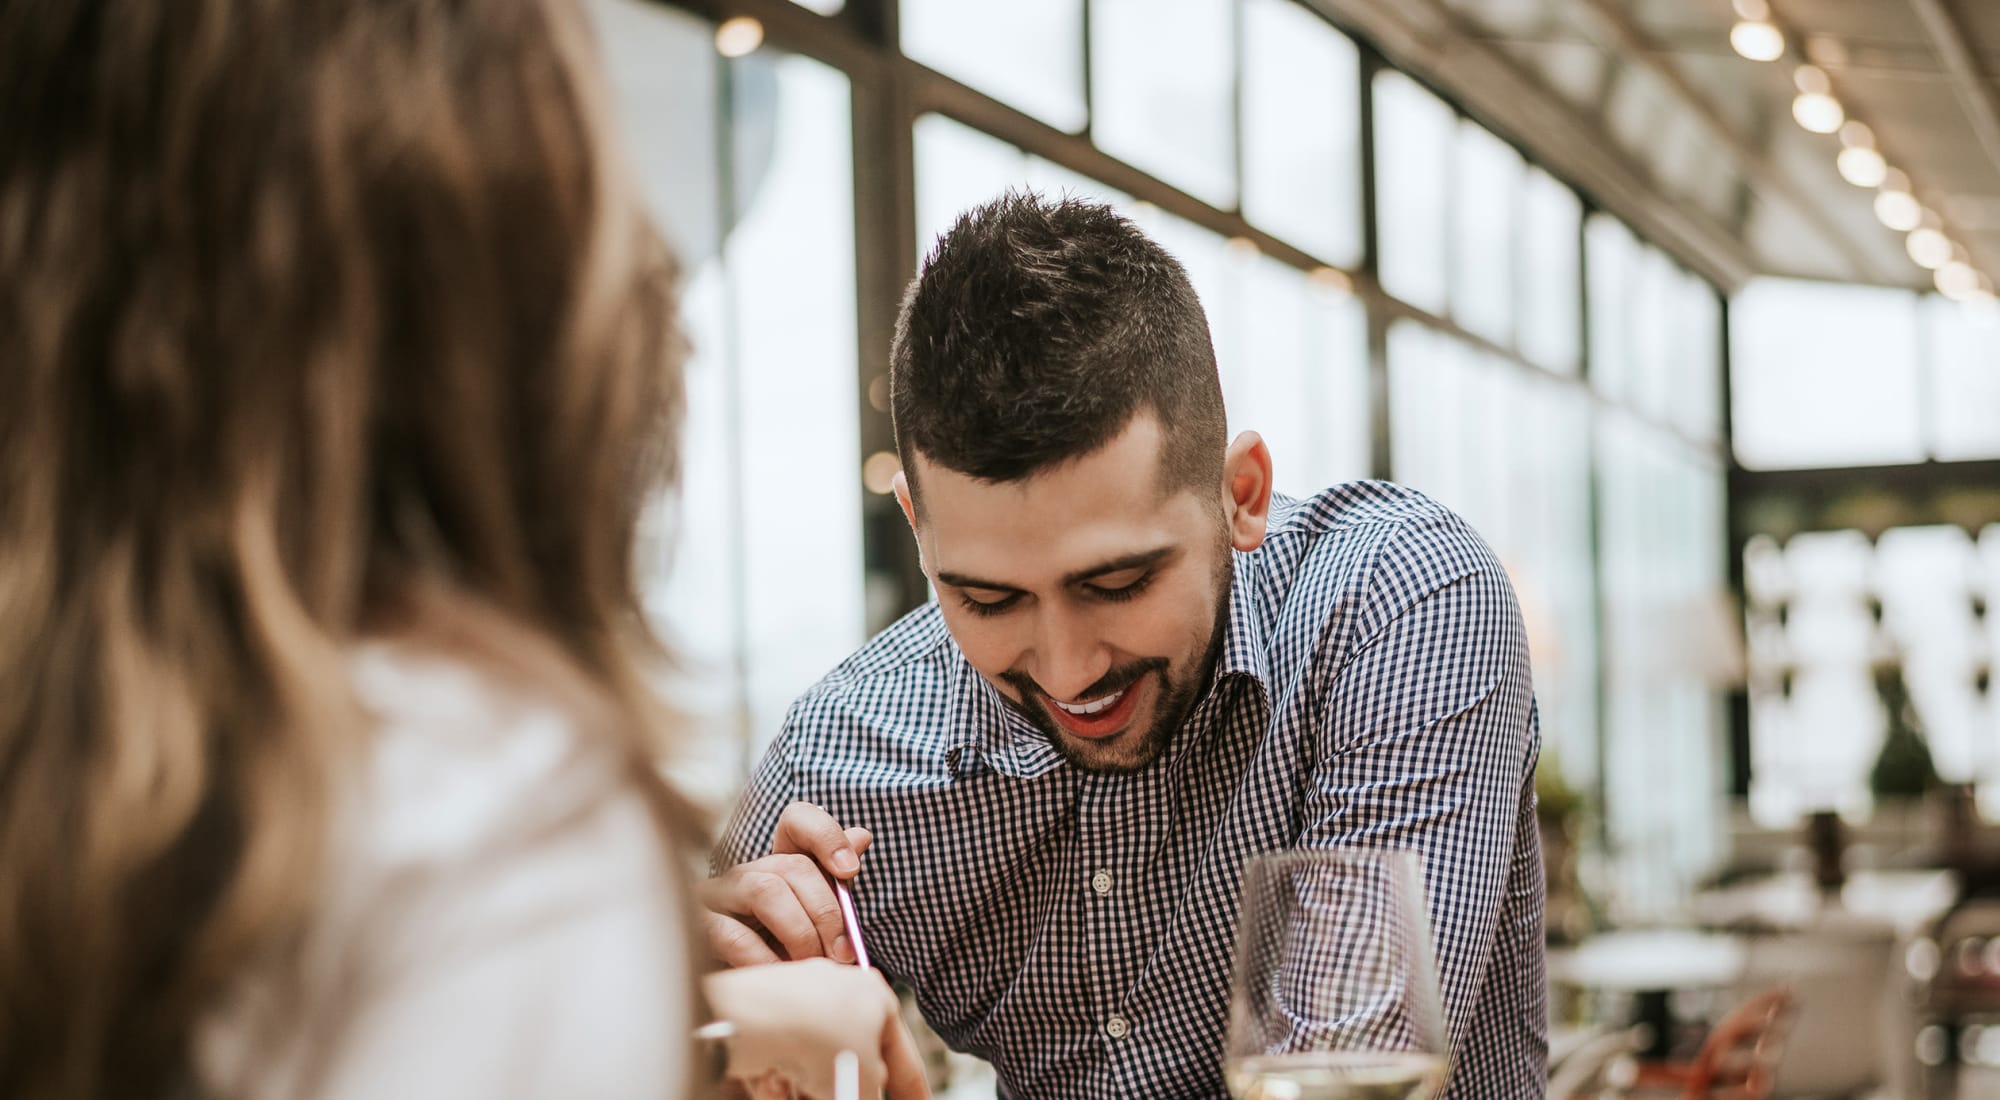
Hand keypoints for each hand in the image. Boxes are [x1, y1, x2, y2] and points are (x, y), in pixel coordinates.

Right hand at [702, 801, 870, 966]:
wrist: (742, 1000)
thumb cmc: (781, 958)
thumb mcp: (815, 923)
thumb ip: (836, 885)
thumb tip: (861, 836)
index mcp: (778, 865)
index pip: (797, 821)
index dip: (826, 835)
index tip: (851, 870)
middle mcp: (747, 872)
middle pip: (792, 864)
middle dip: (826, 909)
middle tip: (842, 952)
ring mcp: (719, 896)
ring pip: (765, 890)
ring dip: (800, 932)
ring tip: (812, 965)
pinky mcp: (700, 927)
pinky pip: (734, 935)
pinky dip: (765, 959)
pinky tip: (780, 976)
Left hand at [705, 959, 930, 1099]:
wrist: (749, 1019)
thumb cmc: (819, 1038)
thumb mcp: (865, 1082)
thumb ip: (872, 1094)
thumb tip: (864, 1095)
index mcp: (875, 997)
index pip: (903, 1059)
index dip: (913, 1092)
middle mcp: (838, 996)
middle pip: (850, 1066)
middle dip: (845, 1093)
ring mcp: (799, 1007)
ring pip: (812, 1072)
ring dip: (808, 1095)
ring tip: (801, 1094)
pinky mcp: (763, 1023)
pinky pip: (781, 1068)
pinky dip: (778, 1086)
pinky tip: (771, 1082)